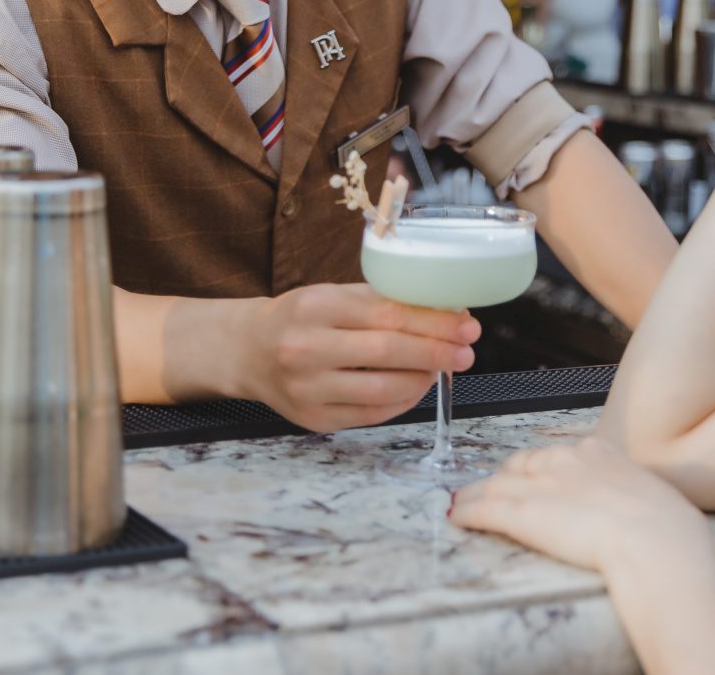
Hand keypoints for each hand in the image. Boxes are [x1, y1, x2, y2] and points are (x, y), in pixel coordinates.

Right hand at [237, 282, 478, 433]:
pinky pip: (372, 414)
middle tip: (467, 351)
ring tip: (442, 368)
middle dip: (437, 352)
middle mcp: (306, 348)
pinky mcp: (313, 420)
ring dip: (423, 380)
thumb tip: (444, 311)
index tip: (466, 326)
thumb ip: (381, 301)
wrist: (247, 351)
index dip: (435, 323)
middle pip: (389, 352)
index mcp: (316, 307)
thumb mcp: (332, 295)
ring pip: (383, 390)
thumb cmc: (299, 318)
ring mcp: (307, 389)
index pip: (388, 315)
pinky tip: (416, 385)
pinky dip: (403, 401)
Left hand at [450, 437, 714, 575]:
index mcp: (599, 453)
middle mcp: (566, 460)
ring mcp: (542, 485)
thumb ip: (632, 499)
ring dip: (475, 495)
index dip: (536, 469)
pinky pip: (486, 508)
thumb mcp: (652, 498)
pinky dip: (468, 512)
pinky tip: (456, 516)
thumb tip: (637, 512)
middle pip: (521, 465)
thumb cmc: (667, 529)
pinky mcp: (524, 512)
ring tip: (461, 503)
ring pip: (497, 486)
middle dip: (503, 479)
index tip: (528, 479)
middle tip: (490, 490)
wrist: (656, 539)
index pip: (555, 455)